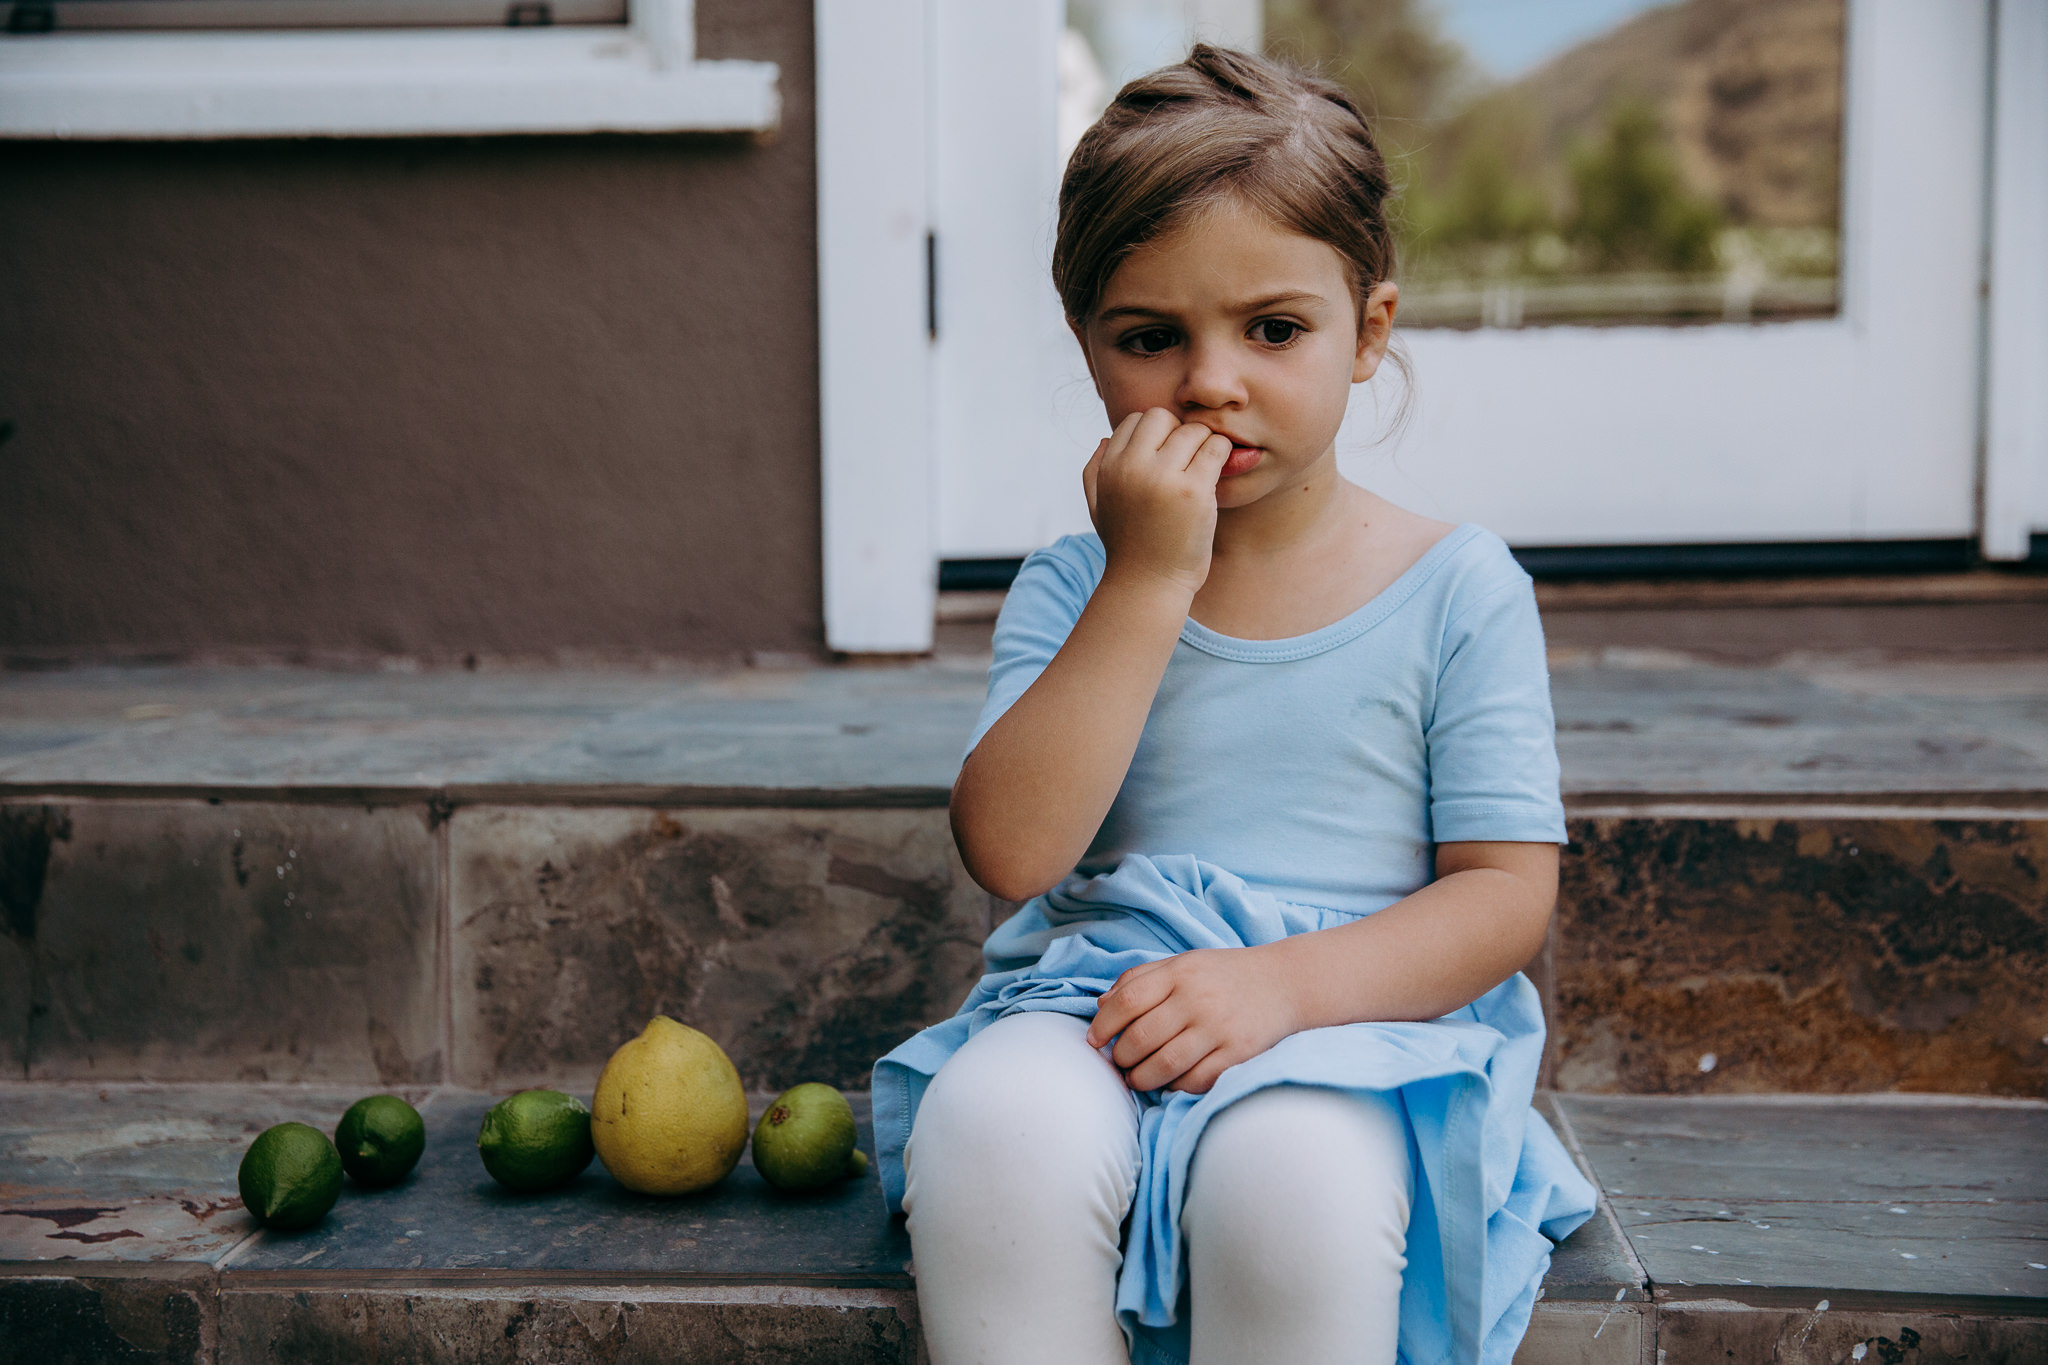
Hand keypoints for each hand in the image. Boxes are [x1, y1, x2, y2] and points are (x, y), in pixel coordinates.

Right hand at [1083, 408, 1233, 594]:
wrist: (1148, 585)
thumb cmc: (1127, 547)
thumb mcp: (1098, 507)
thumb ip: (1094, 470)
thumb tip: (1106, 438)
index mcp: (1110, 467)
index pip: (1136, 420)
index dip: (1155, 436)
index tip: (1165, 459)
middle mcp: (1133, 467)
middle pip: (1163, 417)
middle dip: (1178, 434)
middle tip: (1186, 463)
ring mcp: (1164, 478)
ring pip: (1194, 430)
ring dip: (1203, 446)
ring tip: (1202, 471)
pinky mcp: (1194, 492)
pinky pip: (1216, 449)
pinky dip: (1221, 455)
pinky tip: (1216, 475)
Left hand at [1084, 944, 1303, 1093]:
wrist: (1286, 982)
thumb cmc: (1225, 974)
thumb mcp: (1183, 963)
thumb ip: (1140, 979)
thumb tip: (1101, 1006)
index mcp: (1180, 973)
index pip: (1128, 1000)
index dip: (1104, 1024)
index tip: (1094, 1040)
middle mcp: (1198, 999)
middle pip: (1141, 1037)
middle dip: (1121, 1057)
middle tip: (1118, 1062)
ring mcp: (1219, 1028)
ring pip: (1165, 1065)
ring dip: (1141, 1078)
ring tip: (1137, 1078)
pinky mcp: (1237, 1053)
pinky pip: (1195, 1080)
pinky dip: (1175, 1087)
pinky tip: (1170, 1082)